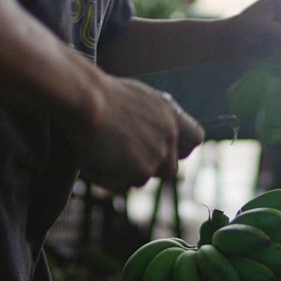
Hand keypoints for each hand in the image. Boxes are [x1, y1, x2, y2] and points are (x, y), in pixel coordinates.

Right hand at [66, 77, 204, 192]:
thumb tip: (157, 131)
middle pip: (169, 168)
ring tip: (101, 150)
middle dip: (150, 167)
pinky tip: (93, 159)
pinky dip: (107, 178)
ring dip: (124, 171)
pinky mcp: (139, 172)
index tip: (165, 147)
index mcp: (172, 116)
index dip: (181, 147)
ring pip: (143, 179)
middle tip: (123, 154)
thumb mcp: (139, 99)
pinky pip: (121, 186)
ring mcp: (157, 157)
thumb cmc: (102, 94)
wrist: (86, 101)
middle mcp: (170, 138)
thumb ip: (155, 117)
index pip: (195, 139)